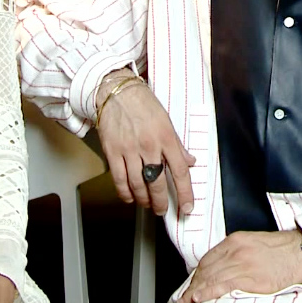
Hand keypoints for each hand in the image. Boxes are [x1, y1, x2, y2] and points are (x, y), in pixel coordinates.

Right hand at [95, 68, 196, 214]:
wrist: (117, 92)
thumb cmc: (143, 103)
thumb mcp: (167, 121)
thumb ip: (178, 144)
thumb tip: (190, 161)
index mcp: (166, 137)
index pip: (180, 171)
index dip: (185, 193)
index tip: (188, 206)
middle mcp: (149, 146)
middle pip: (157, 183)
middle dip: (161, 202)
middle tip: (163, 210)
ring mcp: (129, 150)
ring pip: (137, 184)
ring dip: (144, 199)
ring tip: (148, 204)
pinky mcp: (112, 152)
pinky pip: (119, 179)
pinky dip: (125, 192)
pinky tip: (130, 197)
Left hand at [176, 231, 301, 302]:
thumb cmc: (282, 249)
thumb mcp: (254, 243)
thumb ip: (236, 253)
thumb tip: (220, 270)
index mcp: (235, 241)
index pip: (207, 261)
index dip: (195, 276)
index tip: (190, 287)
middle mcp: (236, 251)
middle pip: (206, 271)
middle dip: (193, 287)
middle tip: (183, 299)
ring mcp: (244, 264)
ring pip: (212, 279)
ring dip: (197, 293)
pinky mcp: (253, 278)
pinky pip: (224, 286)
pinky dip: (210, 293)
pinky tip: (200, 298)